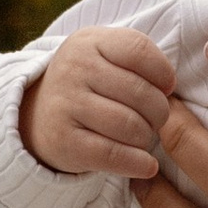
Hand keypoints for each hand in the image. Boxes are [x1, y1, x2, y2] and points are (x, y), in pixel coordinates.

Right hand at [24, 26, 180, 184]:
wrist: (37, 115)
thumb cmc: (89, 85)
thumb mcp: (106, 56)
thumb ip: (140, 60)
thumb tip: (170, 89)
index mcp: (89, 42)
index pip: (139, 50)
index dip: (163, 73)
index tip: (166, 89)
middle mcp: (74, 68)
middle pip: (142, 93)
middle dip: (159, 113)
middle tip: (154, 120)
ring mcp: (66, 104)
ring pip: (132, 126)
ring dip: (147, 138)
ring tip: (141, 137)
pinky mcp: (64, 140)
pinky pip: (115, 155)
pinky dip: (138, 163)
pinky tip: (146, 165)